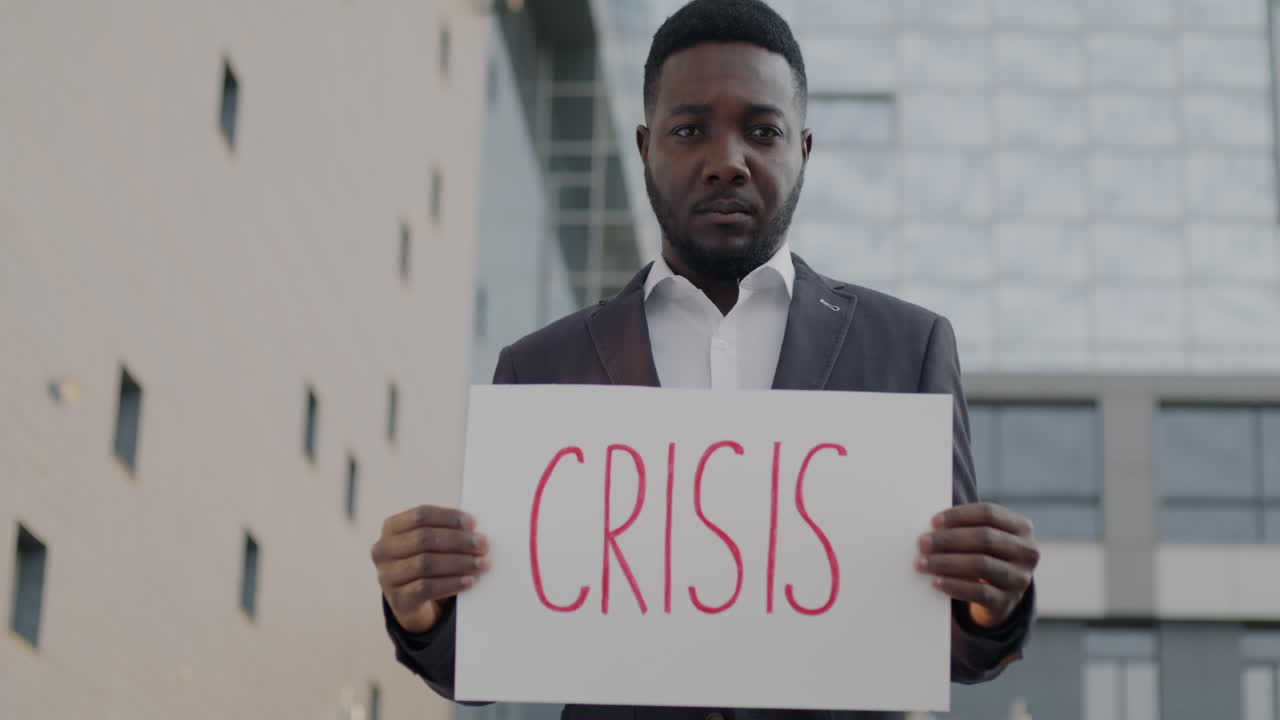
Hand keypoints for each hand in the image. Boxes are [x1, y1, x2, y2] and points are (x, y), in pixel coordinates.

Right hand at [371, 505, 489, 633]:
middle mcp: (383, 550)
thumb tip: (476, 533)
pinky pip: (427, 588)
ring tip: (482, 564)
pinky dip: (451, 584)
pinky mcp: (397, 599)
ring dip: (459, 563)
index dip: (449, 518)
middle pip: (424, 539)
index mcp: (391, 528)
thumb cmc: (427, 563)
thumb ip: (447, 533)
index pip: (421, 515)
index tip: (473, 523)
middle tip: (483, 545)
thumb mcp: (431, 545)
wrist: (413, 602)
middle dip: (458, 541)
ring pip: (426, 564)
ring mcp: (387, 576)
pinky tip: (469, 582)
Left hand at [916, 502, 1038, 627]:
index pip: (989, 513)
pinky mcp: (1008, 602)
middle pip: (984, 538)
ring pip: (981, 565)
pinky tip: (935, 582)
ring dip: (946, 563)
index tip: (933, 522)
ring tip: (922, 563)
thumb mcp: (983, 539)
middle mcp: (1027, 552)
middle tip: (922, 543)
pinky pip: (979, 592)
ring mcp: (1020, 578)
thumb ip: (965, 527)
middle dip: (949, 540)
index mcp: (1022, 528)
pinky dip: (955, 586)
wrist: (997, 596)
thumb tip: (930, 526)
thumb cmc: (982, 555)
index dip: (959, 516)